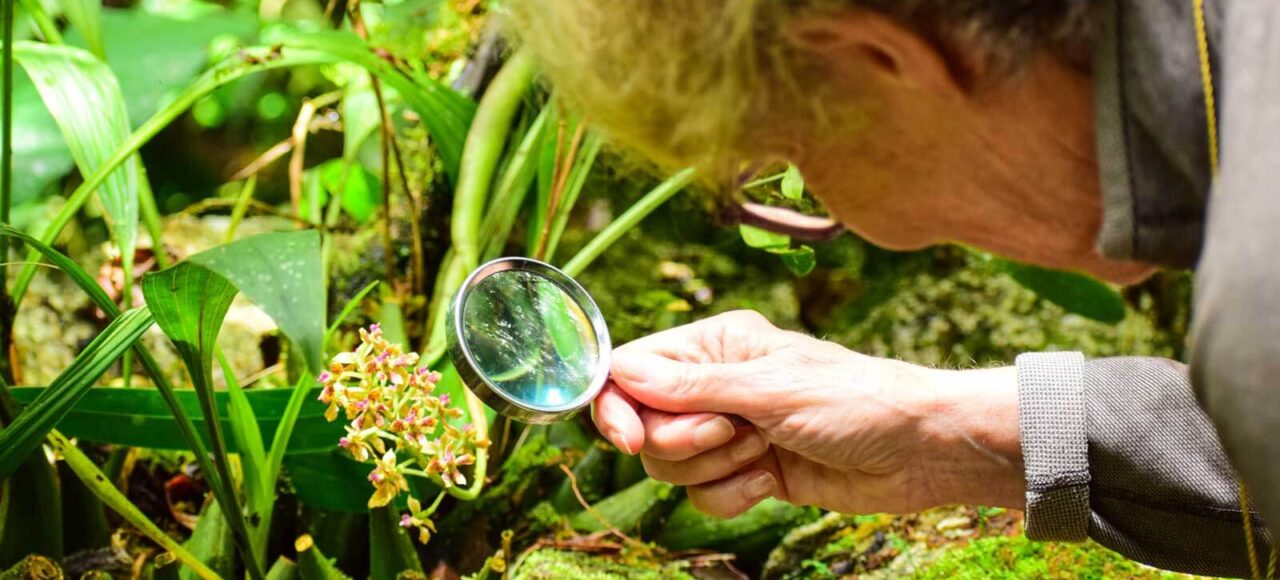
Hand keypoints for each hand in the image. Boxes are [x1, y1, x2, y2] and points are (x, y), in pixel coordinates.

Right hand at [593, 310, 1024, 517]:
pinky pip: (703, 496)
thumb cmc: (855, 400)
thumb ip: (692, 387)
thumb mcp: (770, 389)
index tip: (631, 438)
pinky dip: (734, 496)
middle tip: (736, 435)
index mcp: (715, 345)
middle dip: (684, 442)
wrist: (919, 451)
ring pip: (670, 465)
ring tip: (764, 453)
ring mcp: (730, 431)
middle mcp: (714, 385)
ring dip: (714, 469)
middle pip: (644, 426)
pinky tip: (774, 481)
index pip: (630, 370)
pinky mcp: (747, 472)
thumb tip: (620, 373)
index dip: (617, 407)